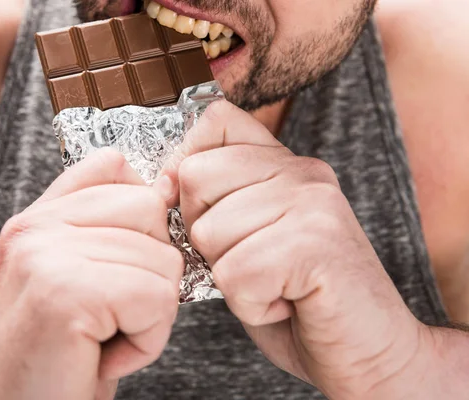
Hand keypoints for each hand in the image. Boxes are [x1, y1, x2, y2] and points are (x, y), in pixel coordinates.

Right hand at [0, 149, 183, 399]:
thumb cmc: (59, 350)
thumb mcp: (77, 276)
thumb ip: (111, 225)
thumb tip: (168, 186)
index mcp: (37, 217)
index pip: (115, 166)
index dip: (140, 214)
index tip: (122, 262)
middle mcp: (35, 227)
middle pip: (151, 210)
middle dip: (150, 272)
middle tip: (109, 313)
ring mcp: (45, 256)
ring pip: (164, 260)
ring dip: (150, 314)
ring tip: (103, 336)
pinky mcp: (65, 293)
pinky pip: (158, 299)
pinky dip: (147, 340)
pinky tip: (105, 355)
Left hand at [156, 100, 433, 398]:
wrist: (370, 350)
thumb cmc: (298, 297)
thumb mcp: (250, 238)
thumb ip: (215, 203)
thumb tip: (163, 182)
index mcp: (283, 164)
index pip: (216, 122)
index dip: (187, 163)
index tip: (199, 208)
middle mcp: (301, 173)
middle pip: (195, 178)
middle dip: (205, 235)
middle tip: (252, 260)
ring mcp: (312, 205)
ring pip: (209, 232)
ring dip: (230, 277)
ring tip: (275, 283)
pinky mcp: (316, 246)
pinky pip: (235, 276)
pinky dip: (250, 305)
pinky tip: (286, 303)